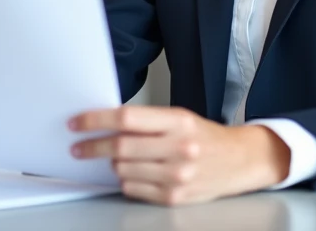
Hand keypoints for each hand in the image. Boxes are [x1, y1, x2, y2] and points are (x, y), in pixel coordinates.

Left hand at [68, 106, 289, 205]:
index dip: (95, 120)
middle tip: (79, 146)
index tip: (77, 123)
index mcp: (178, 121)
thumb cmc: (205, 136)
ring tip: (115, 158)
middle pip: (120, 147)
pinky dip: (125, 180)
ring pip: (123, 170)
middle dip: (92, 146)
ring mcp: (177, 176)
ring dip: (112, 164)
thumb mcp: (179, 117)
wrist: (239, 160)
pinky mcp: (173, 197)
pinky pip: (133, 189)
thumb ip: (146, 121)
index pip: (126, 118)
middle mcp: (179, 149)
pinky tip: (132, 173)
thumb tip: (104, 124)